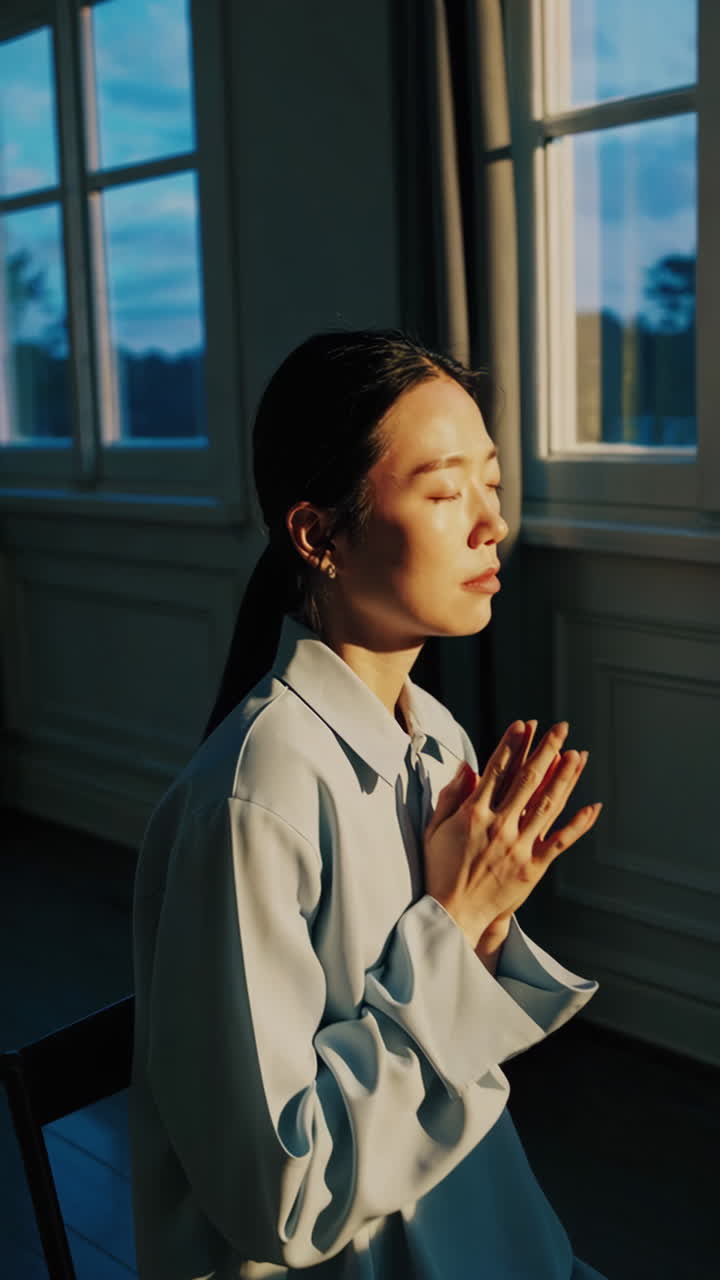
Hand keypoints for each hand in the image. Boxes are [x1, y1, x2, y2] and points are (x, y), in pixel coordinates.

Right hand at [423, 719, 601, 950]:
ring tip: (578, 754)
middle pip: (527, 780)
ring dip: (564, 777)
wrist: (453, 915)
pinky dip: (578, 824)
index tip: (524, 724)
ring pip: (547, 804)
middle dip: (545, 750)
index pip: (497, 770)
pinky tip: (593, 806)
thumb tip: (466, 768)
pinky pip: (560, 841)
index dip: (512, 744)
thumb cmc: (440, 870)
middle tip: (561, 728)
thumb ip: (450, 797)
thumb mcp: (435, 829)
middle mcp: (499, 825)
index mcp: (473, 814)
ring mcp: (518, 846)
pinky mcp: (533, 867)